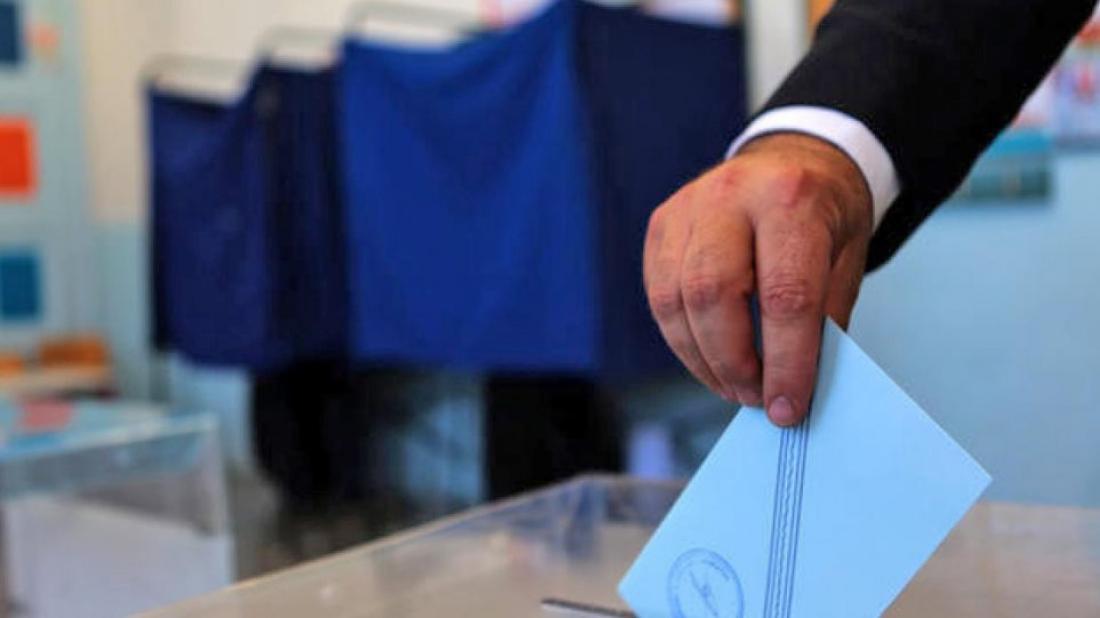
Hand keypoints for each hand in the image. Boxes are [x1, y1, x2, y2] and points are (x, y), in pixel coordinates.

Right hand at [643, 133, 872, 425]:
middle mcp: (731, 195)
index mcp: (792, 199)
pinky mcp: (661, 225)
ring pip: (675, 301)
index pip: (784, 296)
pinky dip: (682, 338)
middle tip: (755, 396)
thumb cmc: (824, 215)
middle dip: (733, 362)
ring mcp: (687, 207)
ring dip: (703, 359)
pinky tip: (709, 355)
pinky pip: (658, 296)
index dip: (785, 363)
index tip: (787, 407)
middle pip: (714, 295)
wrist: (795, 158)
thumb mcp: (845, 262)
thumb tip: (794, 387)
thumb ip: (821, 322)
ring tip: (734, 385)